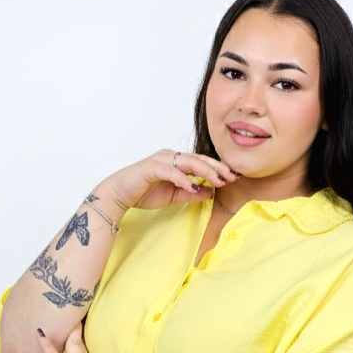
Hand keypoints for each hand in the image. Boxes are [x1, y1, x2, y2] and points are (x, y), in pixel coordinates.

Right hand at [101, 149, 239, 212]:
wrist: (119, 194)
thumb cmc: (143, 192)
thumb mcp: (174, 196)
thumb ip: (191, 193)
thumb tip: (211, 192)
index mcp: (176, 161)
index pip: (201, 162)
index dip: (218, 168)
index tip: (233, 177)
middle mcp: (170, 156)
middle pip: (199, 159)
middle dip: (217, 167)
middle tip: (232, 177)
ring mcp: (161, 160)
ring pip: (188, 162)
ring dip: (205, 171)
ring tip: (219, 181)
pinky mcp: (152, 168)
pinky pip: (171, 172)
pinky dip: (183, 179)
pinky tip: (193, 186)